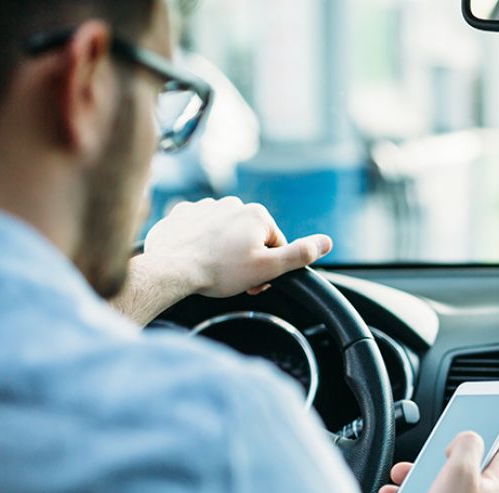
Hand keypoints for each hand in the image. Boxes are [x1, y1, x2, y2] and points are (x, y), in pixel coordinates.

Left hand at [141, 196, 331, 298]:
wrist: (171, 269)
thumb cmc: (220, 271)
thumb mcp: (268, 268)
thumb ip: (300, 254)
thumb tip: (327, 242)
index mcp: (257, 215)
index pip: (275, 244)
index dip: (269, 267)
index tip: (256, 281)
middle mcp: (232, 203)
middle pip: (250, 237)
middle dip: (247, 258)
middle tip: (235, 279)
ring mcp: (204, 207)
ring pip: (224, 233)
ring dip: (224, 250)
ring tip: (214, 269)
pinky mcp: (181, 214)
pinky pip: (199, 229)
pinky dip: (200, 243)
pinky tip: (195, 257)